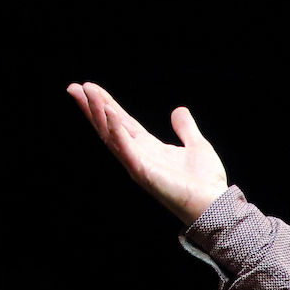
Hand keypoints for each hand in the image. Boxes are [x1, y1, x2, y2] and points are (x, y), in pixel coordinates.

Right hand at [67, 82, 228, 225]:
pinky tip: (109, 111)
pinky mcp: (142, 171)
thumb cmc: (206, 182)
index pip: (122, 122)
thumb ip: (185, 129)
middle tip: (74, 87)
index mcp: (148, 148)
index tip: (90, 87)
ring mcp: (137, 164)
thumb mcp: (197, 146)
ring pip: (110, 134)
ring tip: (86, 92)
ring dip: (97, 112)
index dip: (106, 104)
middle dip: (91, 107)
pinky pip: (124, 147)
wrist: (215, 203)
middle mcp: (138, 155)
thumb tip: (179, 110)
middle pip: (108, 127)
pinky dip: (115, 129)